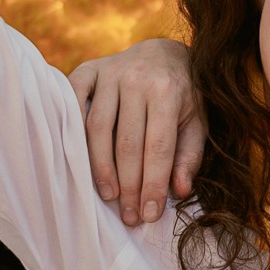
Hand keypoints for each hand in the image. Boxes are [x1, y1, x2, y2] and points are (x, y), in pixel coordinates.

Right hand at [69, 35, 202, 224]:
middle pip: (128, 143)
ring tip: (108, 197)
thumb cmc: (183, 95)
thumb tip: (179, 190)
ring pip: (98, 128)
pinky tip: (76, 158)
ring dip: (101, 167)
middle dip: (128, 185)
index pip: (159, 148)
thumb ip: (189, 155)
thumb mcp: (197, 122)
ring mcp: (110, 72)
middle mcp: (138, 79)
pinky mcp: (88, 69)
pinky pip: (73, 102)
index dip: (152, 185)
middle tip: (129, 216)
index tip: (149, 215)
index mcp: (168, 91)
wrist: (163, 52)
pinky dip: (72, 129)